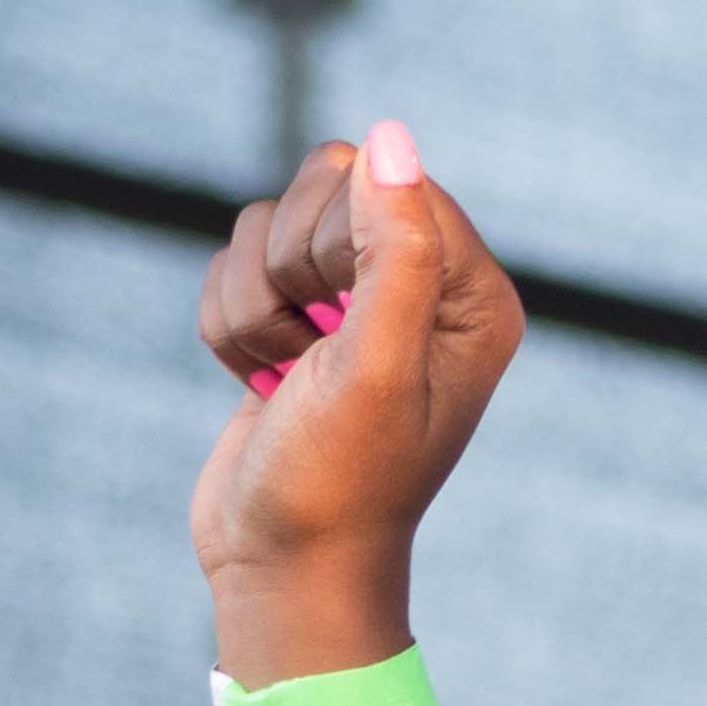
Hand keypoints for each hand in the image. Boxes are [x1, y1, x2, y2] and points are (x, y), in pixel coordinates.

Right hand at [189, 119, 524, 666]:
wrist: (281, 568)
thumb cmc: (339, 483)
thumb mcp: (373, 366)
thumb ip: (395, 251)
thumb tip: (388, 137)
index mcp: (474, 295)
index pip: (392, 182)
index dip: (343, 243)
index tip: (345, 324)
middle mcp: (424, 287)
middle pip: (327, 183)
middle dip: (293, 271)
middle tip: (315, 356)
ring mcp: (356, 300)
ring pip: (268, 223)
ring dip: (256, 308)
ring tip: (289, 381)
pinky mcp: (296, 317)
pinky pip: (235, 261)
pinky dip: (232, 328)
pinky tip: (262, 386)